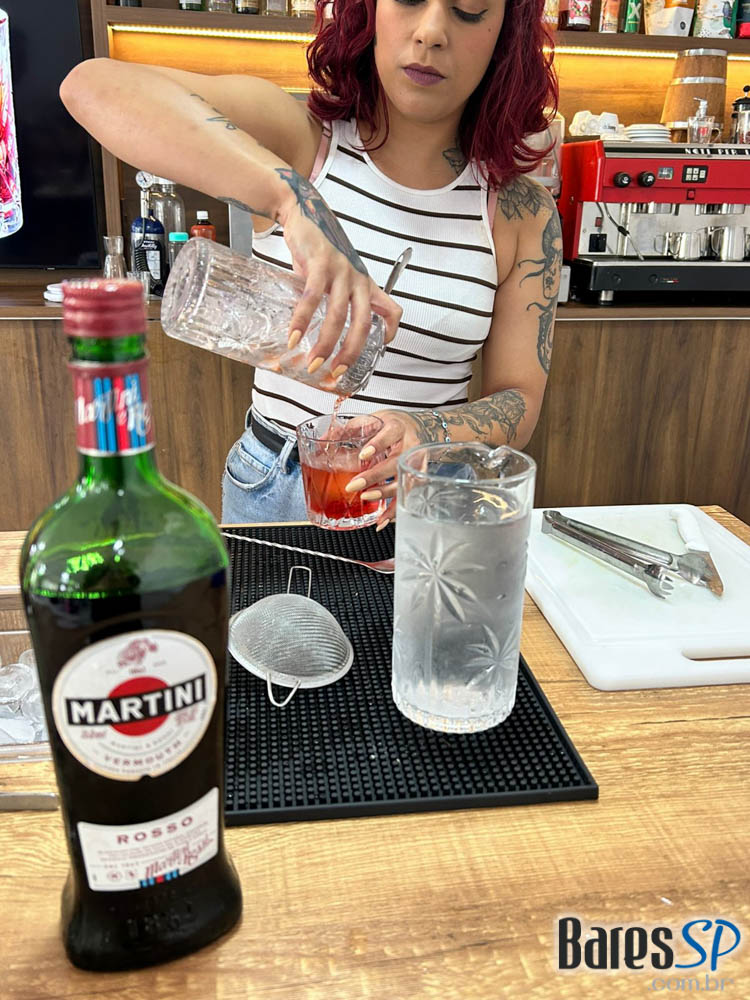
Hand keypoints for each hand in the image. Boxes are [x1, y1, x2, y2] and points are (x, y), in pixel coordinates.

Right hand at [277, 173, 400, 375]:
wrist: (304, 214)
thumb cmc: (319, 251)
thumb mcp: (335, 277)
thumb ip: (333, 301)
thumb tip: (320, 332)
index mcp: (366, 285)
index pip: (392, 311)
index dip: (391, 333)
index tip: (377, 351)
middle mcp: (359, 280)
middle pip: (363, 324)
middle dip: (350, 354)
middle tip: (336, 374)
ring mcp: (342, 272)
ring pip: (338, 316)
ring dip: (324, 344)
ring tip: (312, 363)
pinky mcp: (321, 263)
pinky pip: (313, 298)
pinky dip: (302, 320)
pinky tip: (293, 336)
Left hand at [343, 410, 424, 529]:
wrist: (419, 428)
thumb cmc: (394, 424)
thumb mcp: (372, 420)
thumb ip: (348, 429)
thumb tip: (323, 440)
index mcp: (397, 427)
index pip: (388, 435)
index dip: (377, 445)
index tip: (363, 455)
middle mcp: (409, 445)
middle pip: (395, 462)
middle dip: (375, 476)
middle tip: (354, 485)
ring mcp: (415, 463)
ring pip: (404, 480)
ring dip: (386, 493)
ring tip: (368, 498)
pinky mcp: (417, 477)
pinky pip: (408, 495)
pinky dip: (395, 509)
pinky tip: (383, 518)